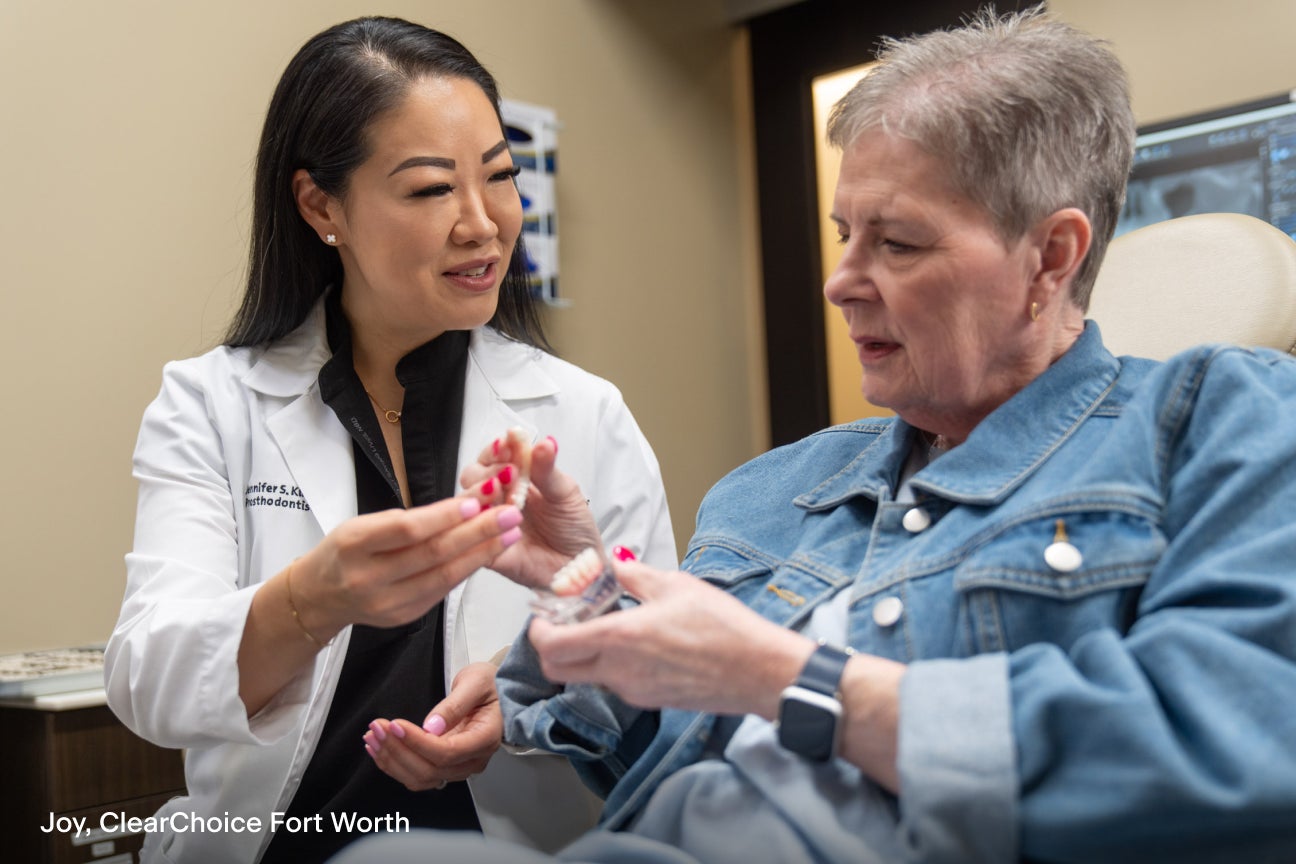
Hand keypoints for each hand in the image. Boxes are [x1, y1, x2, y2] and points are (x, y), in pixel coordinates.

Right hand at [293, 497, 523, 640]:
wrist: (320, 595)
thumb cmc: (346, 550)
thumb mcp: (364, 523)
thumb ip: (410, 519)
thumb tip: (466, 503)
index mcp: (354, 545)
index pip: (407, 530)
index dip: (445, 517)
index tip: (478, 502)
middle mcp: (369, 578)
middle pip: (432, 554)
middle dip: (478, 532)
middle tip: (511, 512)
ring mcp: (387, 603)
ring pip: (444, 576)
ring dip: (483, 553)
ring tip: (510, 533)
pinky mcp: (404, 617)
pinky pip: (442, 590)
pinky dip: (467, 569)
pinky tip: (488, 553)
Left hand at [363, 662, 503, 790]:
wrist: (497, 694)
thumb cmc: (490, 685)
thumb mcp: (475, 683)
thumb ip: (455, 705)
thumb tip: (431, 727)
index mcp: (485, 739)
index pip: (447, 753)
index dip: (417, 743)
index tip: (395, 725)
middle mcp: (473, 761)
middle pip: (430, 770)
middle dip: (398, 750)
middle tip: (378, 727)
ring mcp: (459, 768)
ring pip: (420, 778)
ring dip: (392, 760)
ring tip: (372, 737)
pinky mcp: (445, 768)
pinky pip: (417, 776)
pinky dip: (394, 765)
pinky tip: (378, 748)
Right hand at [461, 432, 602, 588]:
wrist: (582, 564)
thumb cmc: (574, 527)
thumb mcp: (565, 492)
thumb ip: (548, 469)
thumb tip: (545, 443)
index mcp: (516, 478)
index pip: (493, 456)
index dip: (497, 449)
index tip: (508, 444)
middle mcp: (499, 498)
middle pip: (472, 476)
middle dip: (488, 470)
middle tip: (511, 473)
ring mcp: (491, 523)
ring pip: (467, 505)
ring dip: (483, 494)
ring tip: (509, 495)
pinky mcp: (488, 551)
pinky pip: (473, 538)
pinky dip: (485, 527)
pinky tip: (505, 522)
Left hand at [527, 561, 814, 716]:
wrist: (759, 671)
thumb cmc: (724, 628)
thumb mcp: (677, 585)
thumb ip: (635, 575)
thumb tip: (613, 564)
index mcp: (619, 639)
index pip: (552, 646)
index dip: (537, 630)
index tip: (543, 615)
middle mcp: (619, 672)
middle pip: (558, 669)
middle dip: (551, 646)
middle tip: (565, 623)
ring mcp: (633, 691)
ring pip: (587, 676)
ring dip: (585, 654)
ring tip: (609, 625)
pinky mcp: (650, 700)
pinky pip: (616, 683)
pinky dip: (611, 664)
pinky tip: (638, 643)